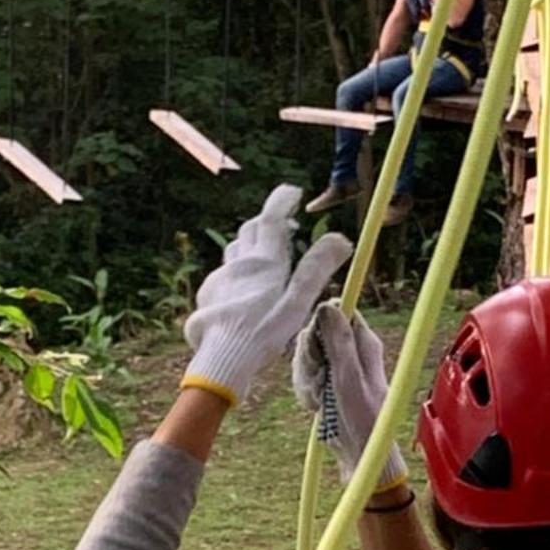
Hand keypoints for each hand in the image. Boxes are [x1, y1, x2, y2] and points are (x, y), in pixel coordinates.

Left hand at [184, 186, 352, 405]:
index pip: (272, 219)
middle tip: (285, 226)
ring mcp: (220, 278)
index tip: (292, 191)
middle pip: (251, 229)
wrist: (222, 358)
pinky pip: (223, 275)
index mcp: (264, 263)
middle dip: (268, 222)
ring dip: (250, 245)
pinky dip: (236, 273)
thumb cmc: (263, 333)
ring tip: (265, 256)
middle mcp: (239, 264)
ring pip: (235, 250)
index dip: (282, 201)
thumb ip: (317, 269)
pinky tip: (243, 292)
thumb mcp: (297, 303)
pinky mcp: (209, 294)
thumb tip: (340, 238)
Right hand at [292, 300, 406, 493]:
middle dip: (309, 358)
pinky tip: (316, 406)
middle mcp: (351, 352)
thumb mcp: (349, 377)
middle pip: (314, 335)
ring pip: (306, 357)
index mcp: (364, 343)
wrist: (361, 455)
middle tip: (319, 380)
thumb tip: (329, 306)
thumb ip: (339, 341)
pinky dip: (307, 392)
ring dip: (307, 379)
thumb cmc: (364, 420)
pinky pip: (305, 378)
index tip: (318, 350)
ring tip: (321, 399)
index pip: (336, 312)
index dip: (320, 327)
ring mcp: (338, 368)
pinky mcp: (326, 384)